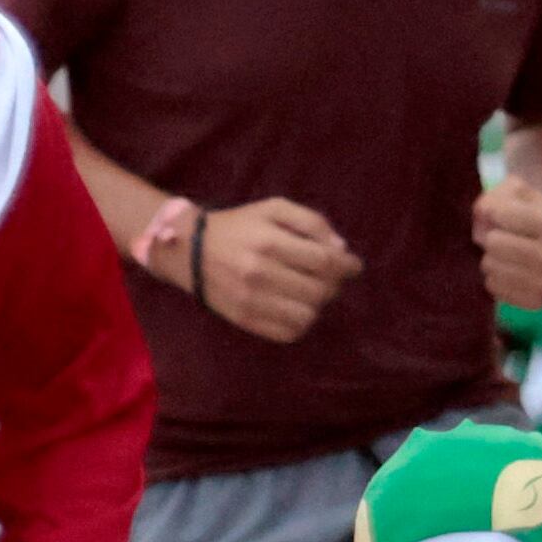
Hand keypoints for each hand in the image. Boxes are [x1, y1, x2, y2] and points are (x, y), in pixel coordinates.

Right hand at [178, 195, 360, 341]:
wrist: (189, 251)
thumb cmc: (238, 226)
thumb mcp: (273, 209)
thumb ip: (311, 222)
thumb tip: (341, 249)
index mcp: (269, 242)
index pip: (325, 262)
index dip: (347, 265)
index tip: (353, 265)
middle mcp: (260, 274)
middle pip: (320, 291)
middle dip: (334, 284)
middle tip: (330, 277)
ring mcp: (251, 301)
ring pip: (307, 315)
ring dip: (318, 305)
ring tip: (312, 292)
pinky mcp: (245, 320)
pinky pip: (288, 333)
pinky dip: (301, 322)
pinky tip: (296, 307)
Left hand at [473, 178, 541, 310]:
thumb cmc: (536, 214)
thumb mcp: (521, 193)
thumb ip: (494, 199)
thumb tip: (479, 225)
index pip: (497, 213)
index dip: (495, 210)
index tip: (506, 213)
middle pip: (492, 242)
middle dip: (492, 236)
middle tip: (505, 236)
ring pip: (489, 266)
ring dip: (492, 257)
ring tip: (507, 253)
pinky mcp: (537, 302)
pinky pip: (492, 287)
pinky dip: (495, 277)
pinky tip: (511, 269)